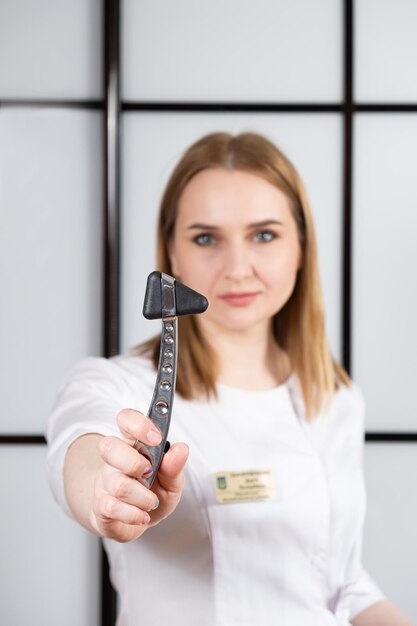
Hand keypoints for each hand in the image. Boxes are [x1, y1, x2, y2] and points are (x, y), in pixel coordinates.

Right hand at [90, 408, 188, 542]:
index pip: (126, 419)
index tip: (156, 438)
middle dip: (134, 462)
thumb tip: (181, 449)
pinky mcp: (100, 504)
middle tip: (149, 473)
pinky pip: (113, 507)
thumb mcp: (172, 482)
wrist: (136, 524)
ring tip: (151, 502)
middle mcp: (115, 459)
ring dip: (143, 498)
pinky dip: (134, 514)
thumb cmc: (154, 494)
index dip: (139, 424)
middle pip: (109, 446)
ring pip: (118, 484)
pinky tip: (142, 515)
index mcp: (134, 444)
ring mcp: (104, 481)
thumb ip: (175, 466)